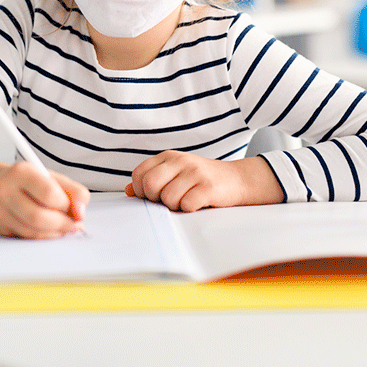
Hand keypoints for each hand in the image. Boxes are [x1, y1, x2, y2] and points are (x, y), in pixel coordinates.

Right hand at [0, 161, 89, 238]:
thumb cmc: (30, 181)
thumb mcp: (53, 178)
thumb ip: (74, 191)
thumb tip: (81, 213)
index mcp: (21, 172)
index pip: (48, 193)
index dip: (65, 204)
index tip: (71, 206)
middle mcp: (5, 190)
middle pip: (38, 217)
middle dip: (61, 223)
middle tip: (72, 223)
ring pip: (33, 232)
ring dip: (55, 232)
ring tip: (62, 225)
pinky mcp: (0, 227)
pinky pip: (28, 238)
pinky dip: (44, 236)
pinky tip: (49, 228)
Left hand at [125, 151, 282, 211]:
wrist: (238, 180)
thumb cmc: (202, 180)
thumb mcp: (175, 174)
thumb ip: (152, 179)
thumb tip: (128, 190)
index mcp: (168, 157)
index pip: (139, 174)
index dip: (140, 191)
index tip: (152, 197)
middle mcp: (180, 161)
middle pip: (149, 184)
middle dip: (155, 199)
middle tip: (169, 201)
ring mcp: (195, 172)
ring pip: (167, 198)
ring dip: (175, 207)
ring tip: (186, 201)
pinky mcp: (208, 186)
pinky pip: (186, 205)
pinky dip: (189, 210)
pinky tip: (197, 204)